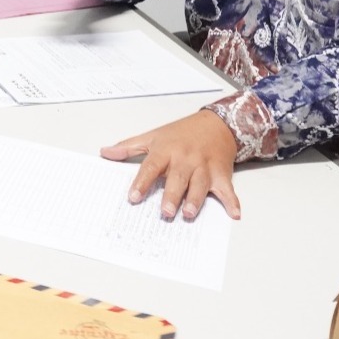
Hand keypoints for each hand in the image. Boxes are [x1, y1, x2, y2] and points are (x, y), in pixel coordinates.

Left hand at [100, 110, 241, 219]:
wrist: (215, 124)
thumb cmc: (181, 133)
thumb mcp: (153, 136)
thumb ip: (129, 147)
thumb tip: (105, 152)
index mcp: (166, 150)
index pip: (151, 167)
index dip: (141, 182)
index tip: (133, 197)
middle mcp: (186, 158)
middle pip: (178, 178)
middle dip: (171, 195)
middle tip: (164, 212)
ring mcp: (204, 167)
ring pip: (200, 184)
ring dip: (195, 199)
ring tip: (188, 214)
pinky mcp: (221, 174)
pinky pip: (227, 189)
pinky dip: (232, 201)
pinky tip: (234, 213)